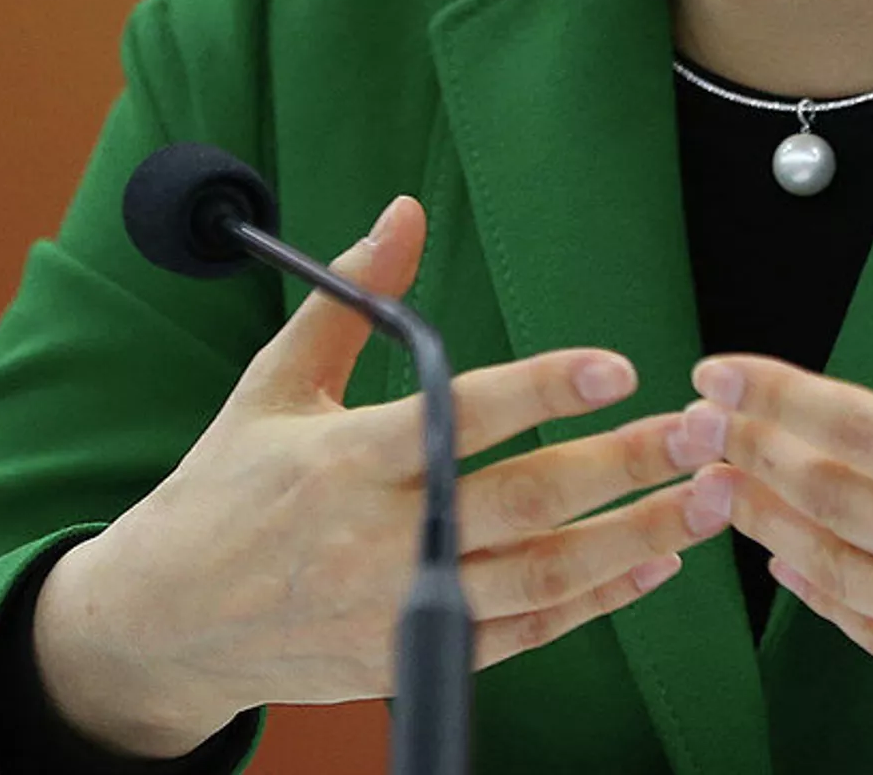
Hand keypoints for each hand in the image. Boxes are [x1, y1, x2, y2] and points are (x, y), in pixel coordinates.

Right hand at [34, 196, 732, 757]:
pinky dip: (595, 602)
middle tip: (698, 431)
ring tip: (708, 499)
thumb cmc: (224, 488)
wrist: (164, 627)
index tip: (615, 367)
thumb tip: (404, 209)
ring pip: (539, 580)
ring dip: (634, 539)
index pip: (459, 419)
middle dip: (621, 467)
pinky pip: (524, 636)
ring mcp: (401, 611)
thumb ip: (349, 294)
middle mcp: (380, 541)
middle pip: (521, 504)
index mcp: (344, 461)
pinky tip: (654, 561)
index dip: (541, 391)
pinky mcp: (413, 664)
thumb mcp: (273, 382)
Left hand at [677, 190, 872, 774]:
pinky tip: (791, 567)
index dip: (782, 398)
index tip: (720, 370)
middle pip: (830, 502)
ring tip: (714, 481)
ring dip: (768, 524)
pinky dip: (822, 598)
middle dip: (751, 453)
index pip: (866, 434)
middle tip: (689, 418)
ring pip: (837, 575)